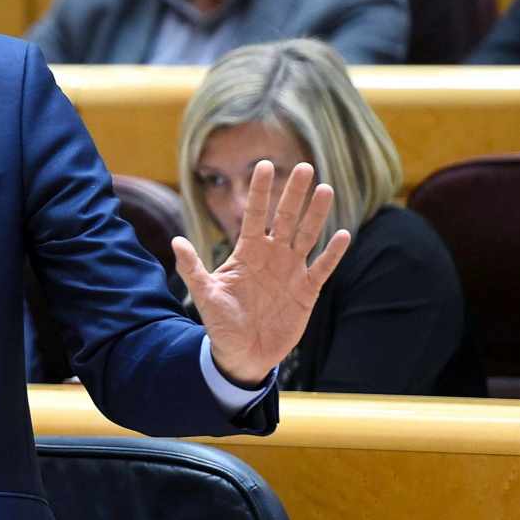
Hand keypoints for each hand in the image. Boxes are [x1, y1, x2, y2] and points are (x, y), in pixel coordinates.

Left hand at [173, 161, 350, 385]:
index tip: (264, 165)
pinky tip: (343, 234)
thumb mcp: (205, 295)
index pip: (253, 215)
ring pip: (306, 236)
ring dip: (315, 214)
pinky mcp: (307, 291)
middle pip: (284, 218)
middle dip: (293, 193)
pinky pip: (322, 267)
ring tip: (324, 189)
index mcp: (246, 253)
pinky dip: (333, 253)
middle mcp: (271, 256)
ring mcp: (290, 271)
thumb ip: (193, 268)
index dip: (259, 192)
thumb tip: (175, 241)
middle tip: (303, 166)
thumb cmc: (222, 323)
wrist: (242, 354)